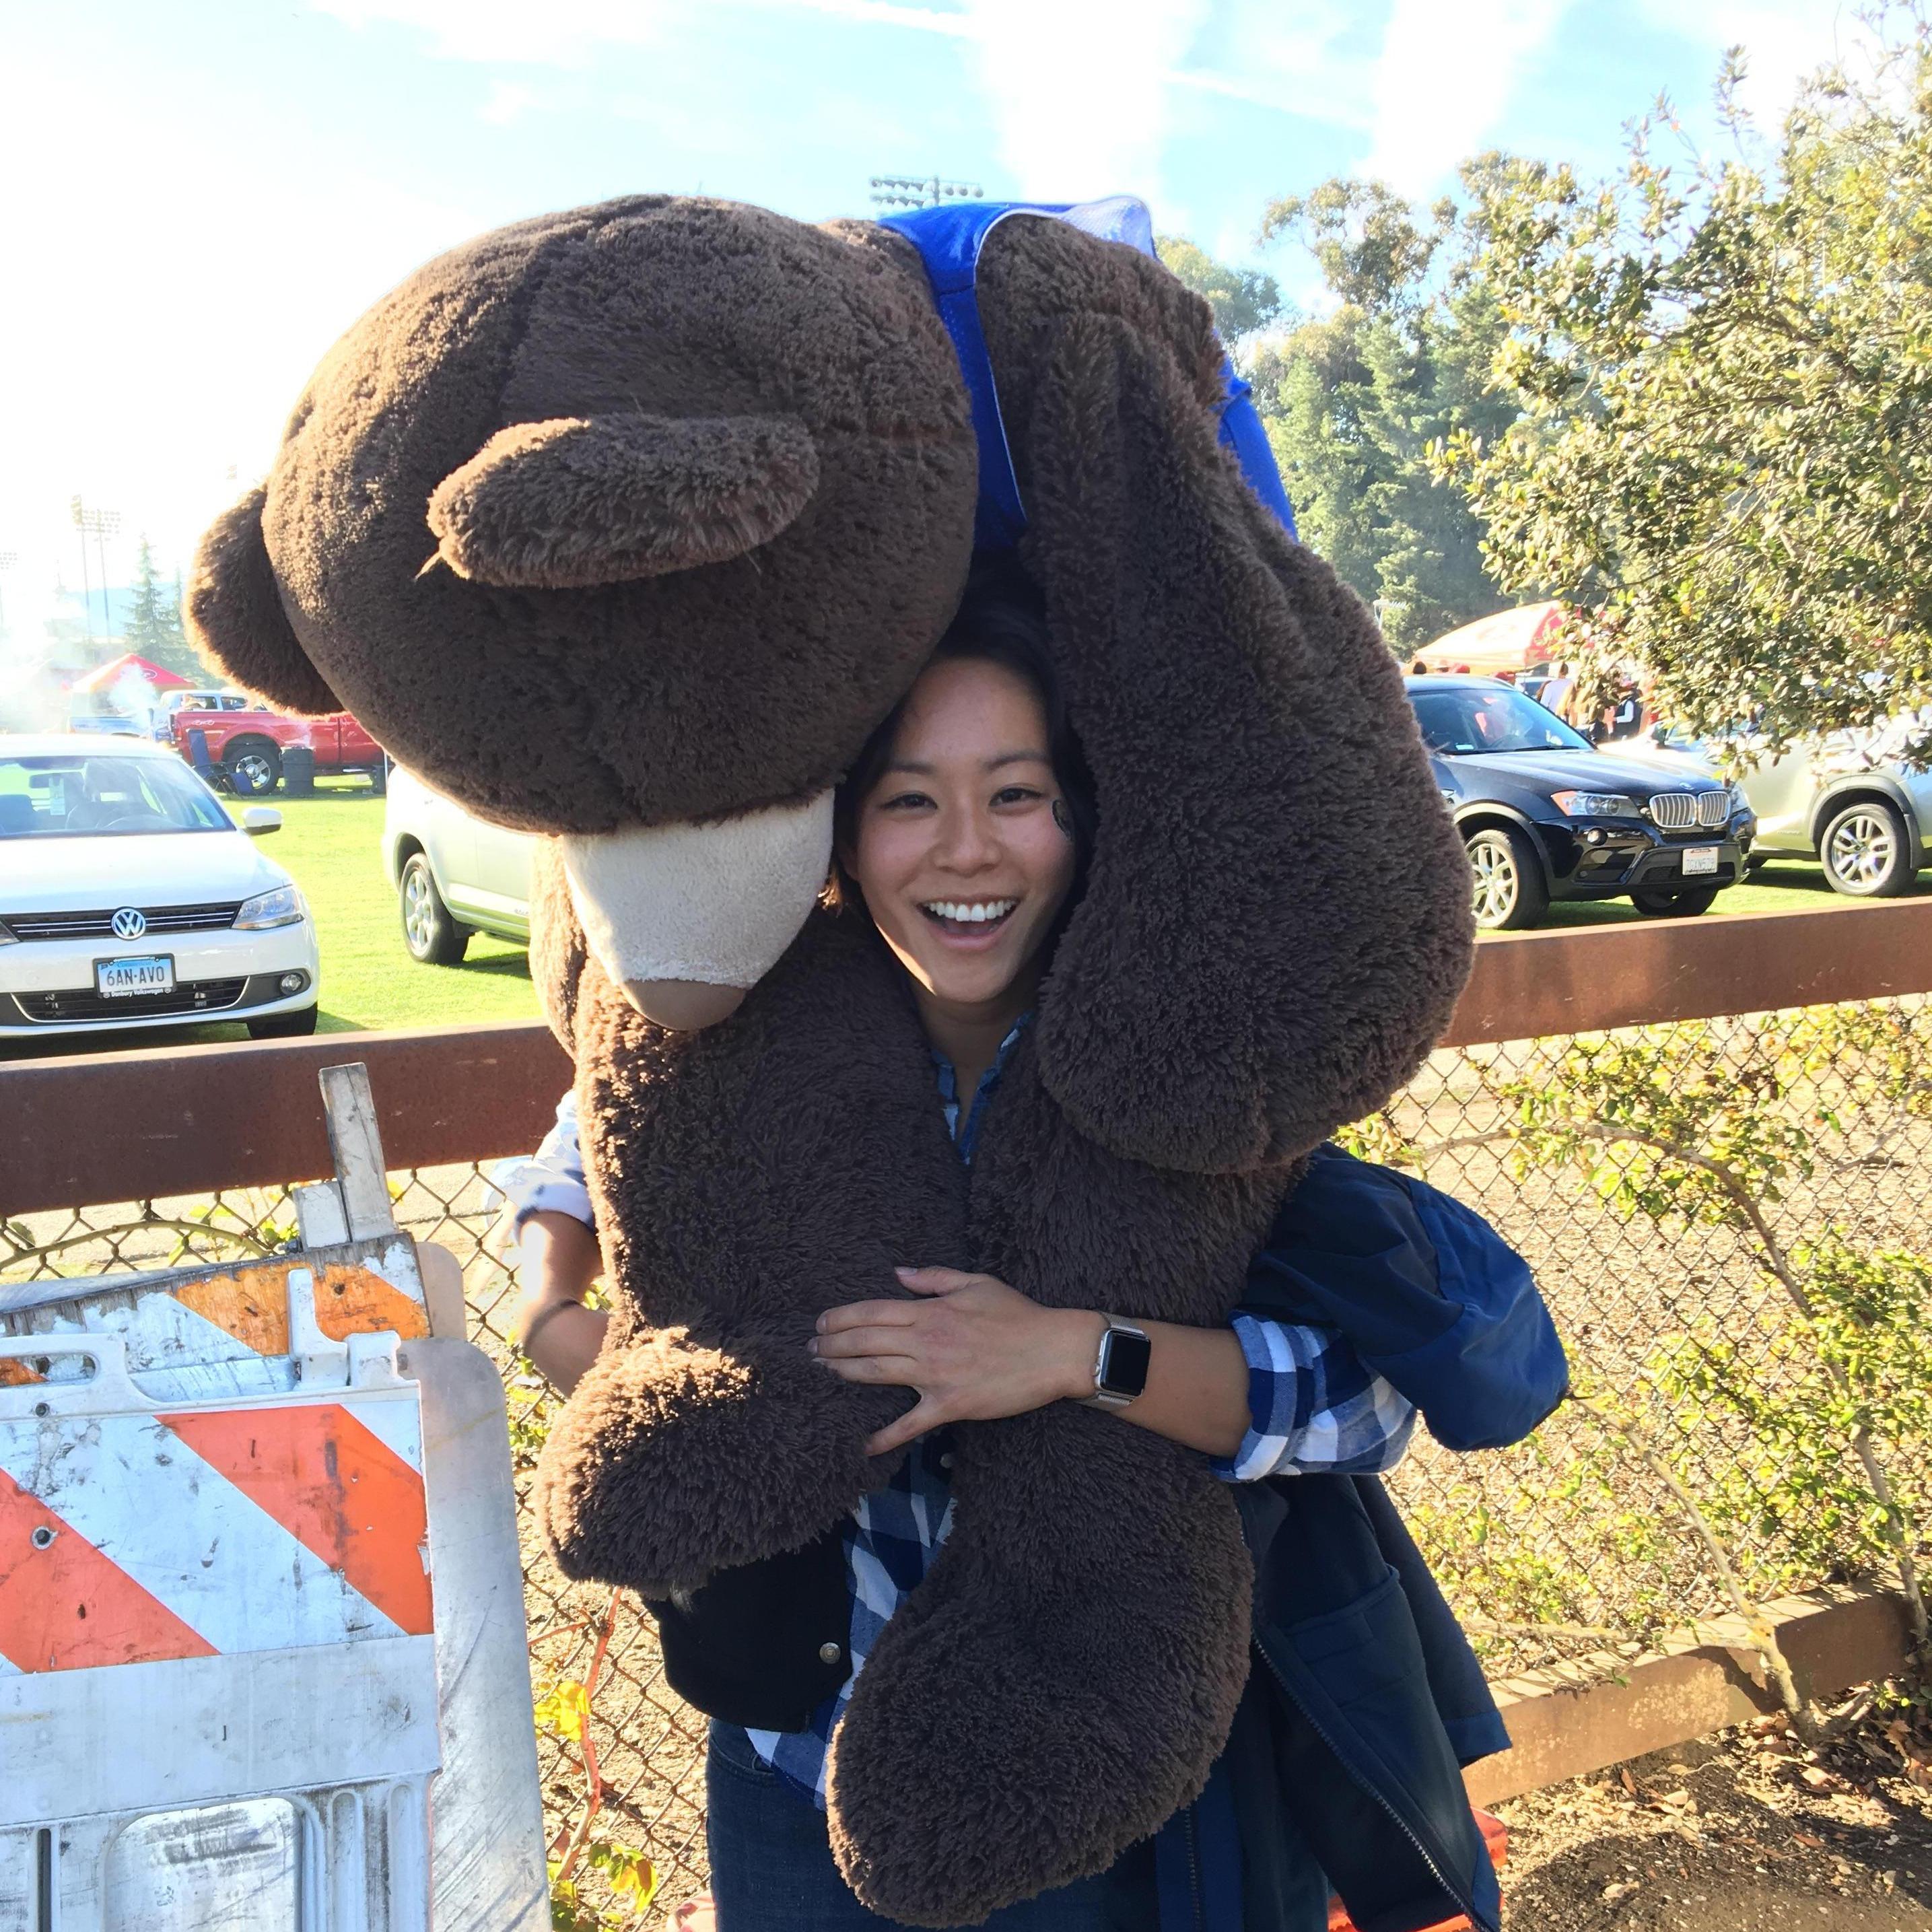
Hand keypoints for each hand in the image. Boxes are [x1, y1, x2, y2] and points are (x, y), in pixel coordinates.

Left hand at [811, 1267, 1102, 1455]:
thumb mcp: (975, 1282)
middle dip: (831, 1344)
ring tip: (822, 1372)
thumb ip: (933, 1279)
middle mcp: (926, 1341)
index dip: (840, 1317)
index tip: (820, 1323)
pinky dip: (884, 1437)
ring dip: (843, 1373)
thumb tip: (898, 1273)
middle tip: (810, 1350)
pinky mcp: (950, 1405)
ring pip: (876, 1374)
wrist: (1054, 1350)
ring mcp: (936, 1375)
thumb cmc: (1018, 1314)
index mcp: (931, 1311)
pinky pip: (910, 1424)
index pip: (872, 1311)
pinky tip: (863, 1446)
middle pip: (865, 1341)